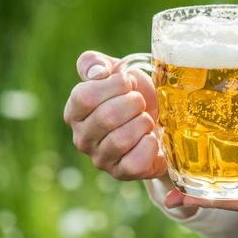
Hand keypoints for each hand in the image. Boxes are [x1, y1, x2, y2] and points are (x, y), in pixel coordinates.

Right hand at [64, 50, 165, 179]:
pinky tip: (150, 138)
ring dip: (143, 123)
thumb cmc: (135, 97)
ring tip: (146, 120)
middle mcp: (82, 138)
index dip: (113, 86)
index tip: (128, 83)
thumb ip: (96, 63)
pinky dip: (149, 145)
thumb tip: (97, 73)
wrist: (162, 123)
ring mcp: (101, 158)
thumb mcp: (117, 72)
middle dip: (133, 104)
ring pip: (122, 139)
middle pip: (106, 117)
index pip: (84, 97)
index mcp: (75, 112)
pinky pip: (136, 161)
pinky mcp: (121, 173)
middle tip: (141, 103)